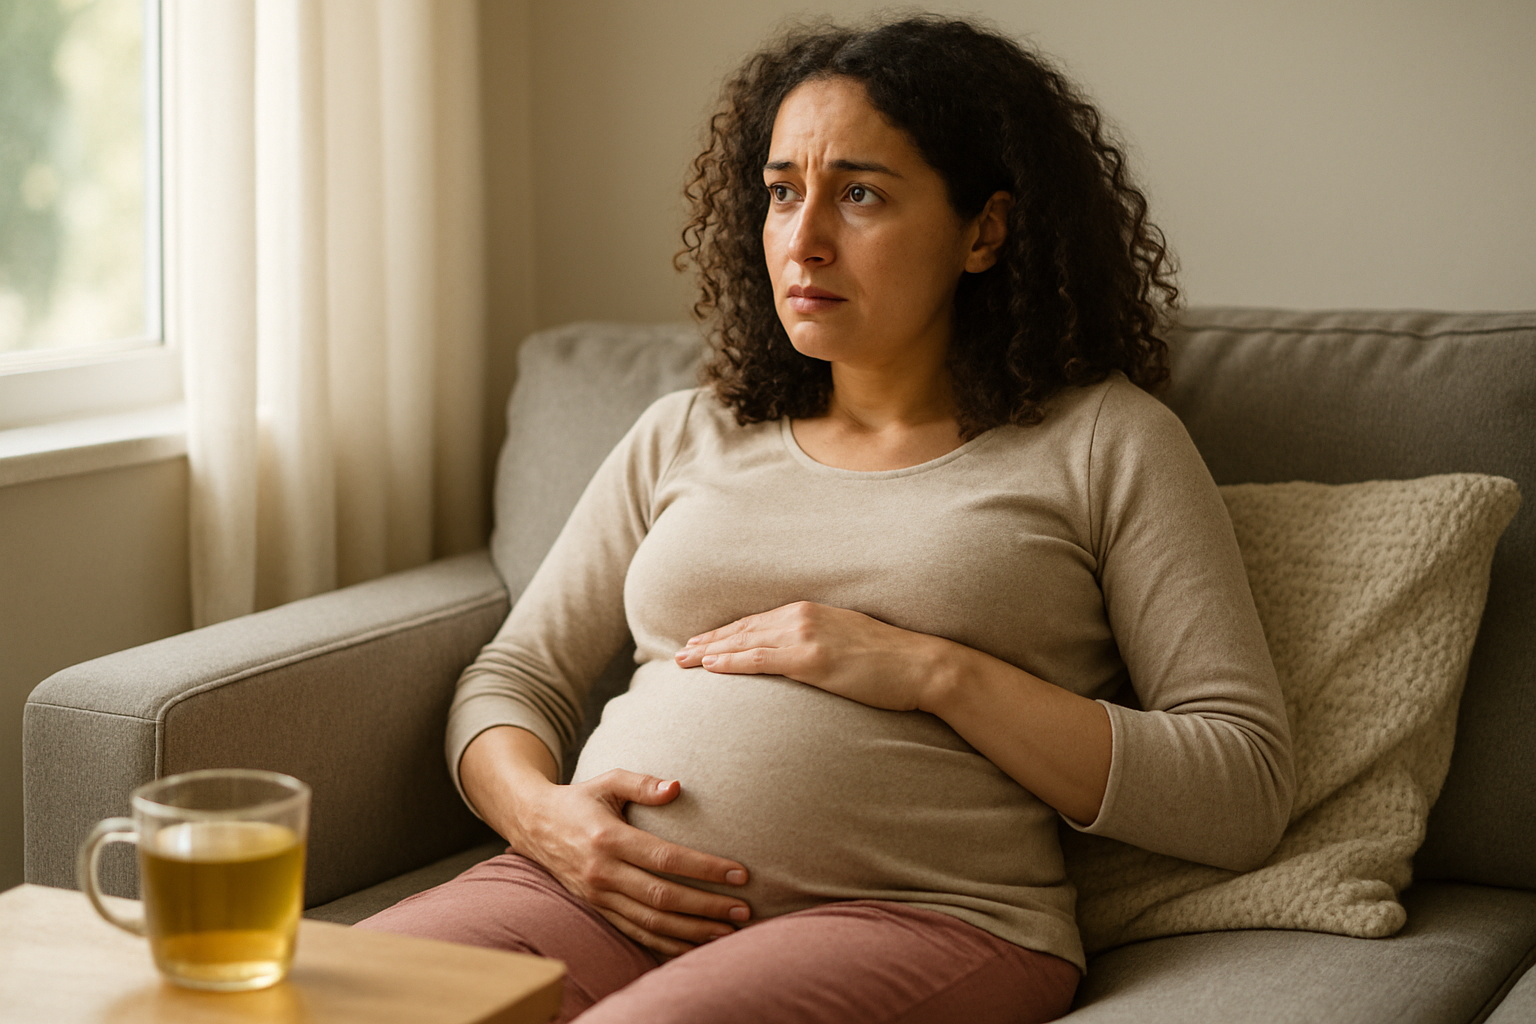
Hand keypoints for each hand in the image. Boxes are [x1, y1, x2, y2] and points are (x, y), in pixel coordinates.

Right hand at [509, 768, 752, 955]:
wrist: (534, 824)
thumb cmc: (580, 799)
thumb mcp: (608, 781)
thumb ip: (643, 784)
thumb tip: (678, 787)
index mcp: (608, 839)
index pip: (665, 859)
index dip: (704, 868)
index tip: (739, 874)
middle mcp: (602, 872)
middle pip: (663, 896)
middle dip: (707, 906)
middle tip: (743, 909)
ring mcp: (598, 896)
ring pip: (651, 922)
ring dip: (692, 930)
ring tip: (728, 931)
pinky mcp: (597, 909)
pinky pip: (635, 933)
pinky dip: (666, 943)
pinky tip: (695, 944)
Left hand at [674, 601, 949, 711]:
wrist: (921, 665)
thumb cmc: (889, 660)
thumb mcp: (848, 642)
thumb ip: (819, 643)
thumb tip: (800, 659)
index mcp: (810, 610)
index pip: (756, 622)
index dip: (725, 633)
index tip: (700, 643)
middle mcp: (803, 616)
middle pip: (743, 629)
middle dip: (708, 641)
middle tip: (678, 654)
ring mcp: (806, 636)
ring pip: (744, 642)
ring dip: (709, 651)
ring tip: (683, 662)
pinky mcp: (811, 659)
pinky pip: (760, 660)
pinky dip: (731, 661)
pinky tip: (710, 666)